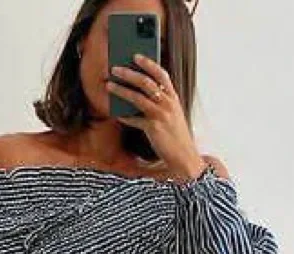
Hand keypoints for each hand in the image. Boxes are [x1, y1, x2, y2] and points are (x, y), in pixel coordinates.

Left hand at [106, 53, 206, 177]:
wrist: (184, 156)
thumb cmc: (176, 135)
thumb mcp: (172, 115)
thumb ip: (160, 103)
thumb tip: (137, 94)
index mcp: (173, 98)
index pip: (162, 75)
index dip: (148, 64)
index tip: (136, 56)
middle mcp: (168, 104)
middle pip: (146, 82)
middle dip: (128, 73)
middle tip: (114, 68)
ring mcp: (160, 115)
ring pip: (137, 97)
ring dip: (121, 90)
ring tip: (109, 86)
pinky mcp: (153, 128)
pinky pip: (134, 119)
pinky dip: (124, 117)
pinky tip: (117, 114)